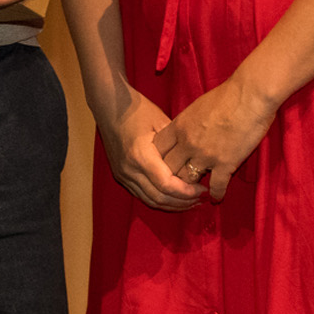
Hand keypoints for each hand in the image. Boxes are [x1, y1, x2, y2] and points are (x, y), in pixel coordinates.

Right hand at [97, 94, 203, 211]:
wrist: (110, 108)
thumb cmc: (138, 111)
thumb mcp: (162, 123)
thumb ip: (176, 146)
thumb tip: (196, 163)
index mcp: (140, 155)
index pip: (166, 185)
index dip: (186, 192)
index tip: (203, 190)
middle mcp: (129, 169)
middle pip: (159, 198)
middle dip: (182, 203)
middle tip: (201, 199)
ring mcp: (123, 175)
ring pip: (150, 201)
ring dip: (172, 205)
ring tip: (191, 203)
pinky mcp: (121, 176)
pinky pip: (142, 195)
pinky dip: (160, 200)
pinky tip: (173, 198)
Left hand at [154, 77, 278, 201]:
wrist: (250, 95)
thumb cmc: (227, 95)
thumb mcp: (197, 107)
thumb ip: (187, 123)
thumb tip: (184, 131)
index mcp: (179, 127)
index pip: (157, 150)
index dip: (158, 160)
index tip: (162, 166)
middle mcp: (187, 143)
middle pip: (168, 169)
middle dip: (171, 177)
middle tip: (176, 184)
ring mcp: (205, 155)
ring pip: (187, 181)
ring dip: (190, 188)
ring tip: (194, 193)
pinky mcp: (226, 164)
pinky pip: (216, 186)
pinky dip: (216, 194)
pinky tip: (216, 198)